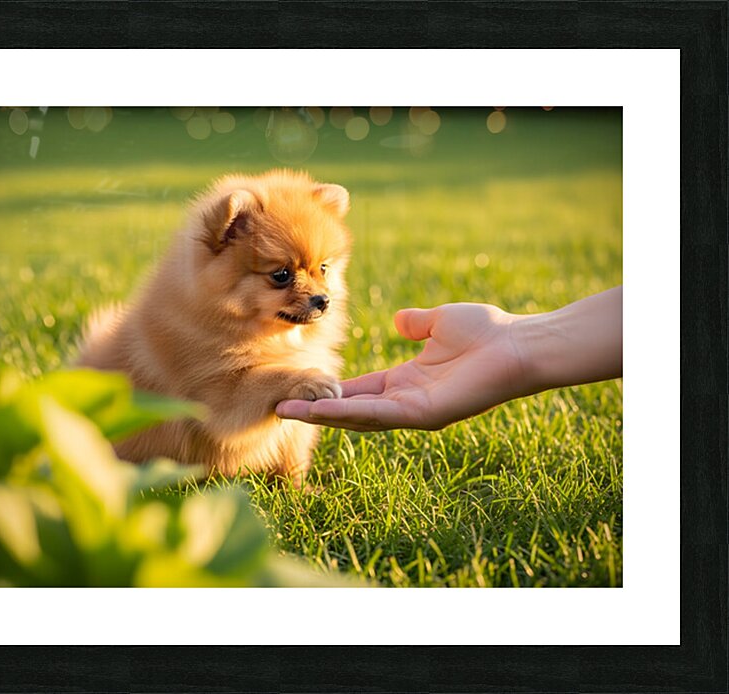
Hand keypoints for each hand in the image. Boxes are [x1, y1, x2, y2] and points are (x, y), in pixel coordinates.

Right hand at [276, 303, 528, 430]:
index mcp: (408, 382)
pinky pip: (379, 415)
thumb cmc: (487, 332)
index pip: (360, 390)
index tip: (299, 387)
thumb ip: (416, 323)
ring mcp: (415, 412)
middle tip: (280, 407)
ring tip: (288, 410)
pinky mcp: (426, 415)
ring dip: (323, 414)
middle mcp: (407, 401)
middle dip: (316, 408)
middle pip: (352, 408)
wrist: (519, 343)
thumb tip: (398, 320)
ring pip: (359, 416)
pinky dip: (348, 413)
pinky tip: (321, 409)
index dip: (330, 390)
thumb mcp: (440, 321)